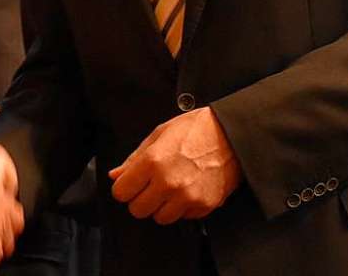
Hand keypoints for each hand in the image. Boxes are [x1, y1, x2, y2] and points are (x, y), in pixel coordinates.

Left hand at [108, 106, 241, 224]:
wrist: (231, 135)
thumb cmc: (194, 129)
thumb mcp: (159, 134)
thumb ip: (134, 159)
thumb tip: (115, 175)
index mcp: (152, 162)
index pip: (121, 192)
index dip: (123, 188)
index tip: (130, 184)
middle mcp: (168, 183)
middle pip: (138, 210)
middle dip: (139, 200)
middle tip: (149, 187)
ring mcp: (187, 197)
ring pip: (160, 218)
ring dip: (160, 207)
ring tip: (169, 189)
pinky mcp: (204, 206)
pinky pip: (183, 217)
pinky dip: (182, 208)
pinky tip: (187, 190)